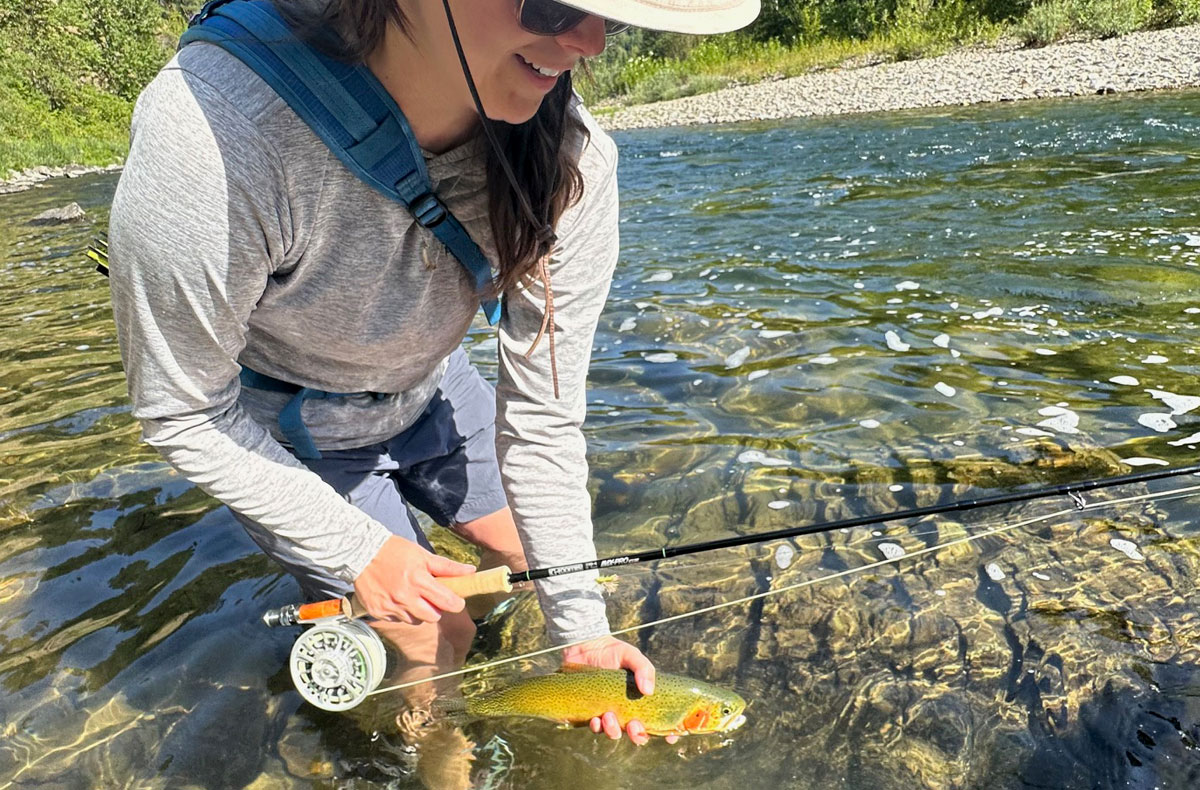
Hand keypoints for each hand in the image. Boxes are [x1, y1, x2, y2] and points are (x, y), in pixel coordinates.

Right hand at [353, 535, 473, 624]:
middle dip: (436, 609)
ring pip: (415, 621)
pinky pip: (398, 620)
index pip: (447, 602)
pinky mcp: (378, 612)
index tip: (456, 601)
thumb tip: (471, 571)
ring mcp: (390, 607)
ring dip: (418, 612)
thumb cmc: (395, 551)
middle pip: (433, 617)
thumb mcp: (422, 555)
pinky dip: (401, 612)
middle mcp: (405, 597)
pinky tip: (396, 598)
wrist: (360, 553)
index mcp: (419, 580)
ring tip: (412, 596)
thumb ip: (447, 567)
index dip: (456, 603)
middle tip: (431, 598)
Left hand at [561, 636, 678, 745]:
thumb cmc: (610, 651)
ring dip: (614, 731)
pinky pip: (597, 728)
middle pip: (637, 733)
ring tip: (609, 716)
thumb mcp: (631, 655)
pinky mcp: (592, 712)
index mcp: (641, 698)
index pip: (658, 720)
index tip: (670, 737)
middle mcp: (627, 709)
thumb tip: (648, 691)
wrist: (583, 647)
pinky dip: (597, 727)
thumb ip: (643, 669)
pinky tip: (596, 719)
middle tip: (633, 726)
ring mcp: (610, 712)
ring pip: (616, 733)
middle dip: (638, 735)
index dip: (666, 731)